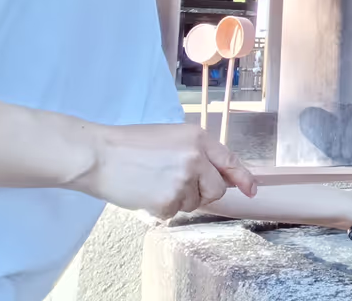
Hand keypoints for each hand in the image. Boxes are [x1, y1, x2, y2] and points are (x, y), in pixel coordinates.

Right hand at [70, 123, 255, 218]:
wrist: (99, 155)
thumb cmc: (130, 145)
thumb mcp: (171, 138)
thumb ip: (197, 153)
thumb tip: (220, 177)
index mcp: (198, 137)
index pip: (229, 160)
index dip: (243, 177)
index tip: (251, 189)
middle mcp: (196, 157)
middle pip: (216, 189)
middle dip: (201, 192)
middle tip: (176, 184)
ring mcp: (183, 180)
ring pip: (194, 203)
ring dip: (178, 200)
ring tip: (154, 182)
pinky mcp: (168, 200)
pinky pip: (174, 213)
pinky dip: (161, 209)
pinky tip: (146, 193)